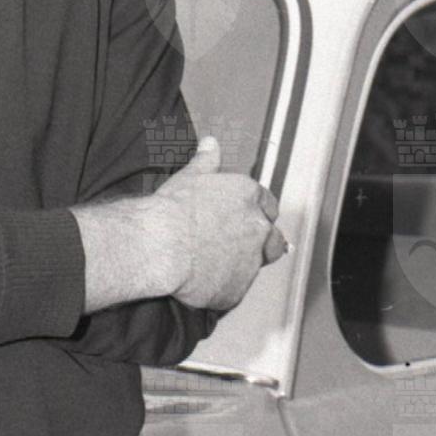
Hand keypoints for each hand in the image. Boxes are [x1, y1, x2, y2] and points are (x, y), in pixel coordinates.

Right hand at [146, 136, 287, 311]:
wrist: (162, 244)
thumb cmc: (174, 209)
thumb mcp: (190, 176)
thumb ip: (206, 161)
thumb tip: (210, 145)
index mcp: (249, 198)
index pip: (268, 205)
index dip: (257, 212)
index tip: (245, 216)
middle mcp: (257, 230)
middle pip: (273, 239)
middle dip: (261, 242)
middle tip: (236, 244)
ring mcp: (250, 263)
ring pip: (254, 267)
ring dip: (240, 266)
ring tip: (213, 265)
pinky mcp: (235, 291)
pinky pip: (232, 291)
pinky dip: (221, 287)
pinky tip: (201, 282)